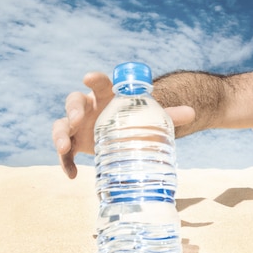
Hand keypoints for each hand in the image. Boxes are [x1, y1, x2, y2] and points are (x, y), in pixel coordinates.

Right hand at [52, 72, 195, 178]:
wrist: (121, 135)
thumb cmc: (133, 120)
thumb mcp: (148, 118)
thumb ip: (168, 115)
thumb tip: (193, 112)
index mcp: (106, 96)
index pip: (99, 84)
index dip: (94, 79)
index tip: (89, 77)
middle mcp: (88, 108)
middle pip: (73, 101)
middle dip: (72, 109)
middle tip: (76, 119)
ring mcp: (77, 125)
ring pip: (60, 125)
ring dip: (60, 135)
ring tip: (64, 147)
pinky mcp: (73, 143)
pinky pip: (64, 152)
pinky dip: (65, 162)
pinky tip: (71, 175)